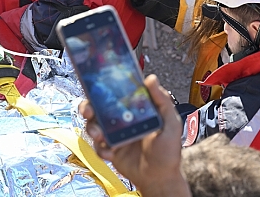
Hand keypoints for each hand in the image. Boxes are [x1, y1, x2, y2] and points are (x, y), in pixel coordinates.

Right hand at [79, 75, 190, 196]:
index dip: (106, 88)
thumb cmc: (168, 151)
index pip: (117, 93)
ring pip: (94, 124)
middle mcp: (123, 119)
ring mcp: (115, 134)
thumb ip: (162, 101)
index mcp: (136, 109)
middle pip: (99, 107)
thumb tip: (151, 79)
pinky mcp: (109, 149)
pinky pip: (97, 145)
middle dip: (89, 106)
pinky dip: (100, 148)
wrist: (159, 179)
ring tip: (100, 136)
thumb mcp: (171, 123)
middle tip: (89, 111)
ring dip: (92, 128)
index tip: (98, 87)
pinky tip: (110, 152)